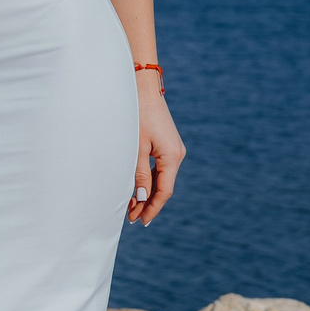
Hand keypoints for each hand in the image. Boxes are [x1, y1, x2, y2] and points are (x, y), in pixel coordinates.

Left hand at [130, 73, 184, 224]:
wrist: (142, 88)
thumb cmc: (137, 116)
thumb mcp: (136, 148)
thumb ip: (139, 175)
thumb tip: (143, 199)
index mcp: (172, 157)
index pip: (164, 192)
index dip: (153, 209)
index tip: (141, 222)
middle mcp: (177, 154)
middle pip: (164, 187)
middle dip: (148, 203)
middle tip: (131, 219)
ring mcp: (173, 149)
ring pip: (162, 178)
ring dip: (148, 193)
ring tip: (131, 207)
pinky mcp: (167, 144)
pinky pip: (160, 168)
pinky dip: (150, 180)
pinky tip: (138, 188)